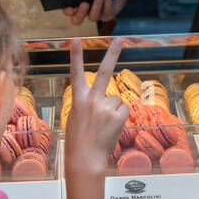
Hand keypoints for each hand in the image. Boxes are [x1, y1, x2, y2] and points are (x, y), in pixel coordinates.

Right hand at [62, 0, 151, 24]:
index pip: (66, 9)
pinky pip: (106, 16)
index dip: (66, 10)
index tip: (68, 5)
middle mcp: (85, 7)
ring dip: (95, 8)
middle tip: (84, 3)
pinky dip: (106, 7)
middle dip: (79, 13)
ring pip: (92, 18)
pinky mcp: (109, 12)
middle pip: (76, 20)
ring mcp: (97, 11)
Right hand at [64, 36, 128, 178]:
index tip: (75, 39)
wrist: (85, 158)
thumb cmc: (78, 140)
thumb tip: (106, 97)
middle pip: (105, 72)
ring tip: (103, 125)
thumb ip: (88, 103)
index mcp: (78, 99)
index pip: (76, 73)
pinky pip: (124, 110)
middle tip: (119, 39)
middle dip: (112, 53)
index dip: (76, 55)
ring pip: (116, 100)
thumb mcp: (76, 117)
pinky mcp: (118, 115)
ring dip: (113, 110)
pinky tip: (111, 128)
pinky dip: (120, 118)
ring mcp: (105, 107)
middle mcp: (92, 99)